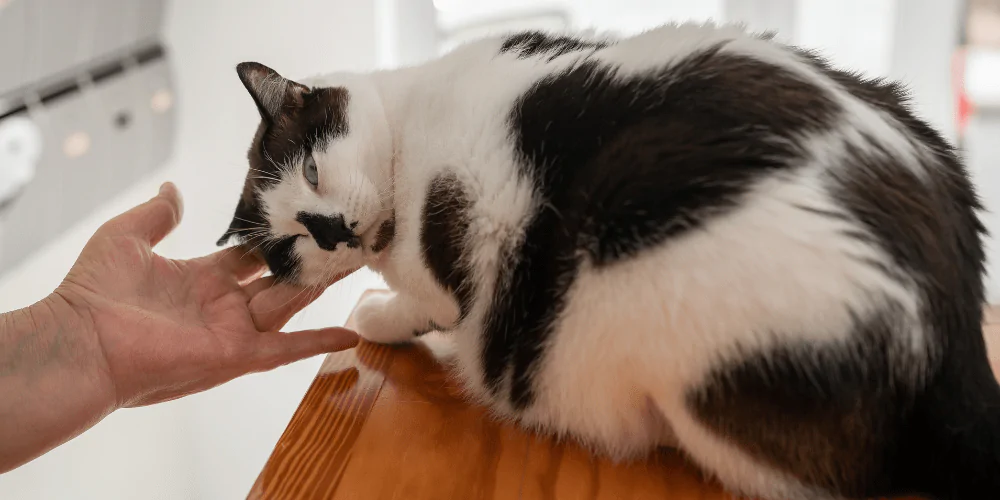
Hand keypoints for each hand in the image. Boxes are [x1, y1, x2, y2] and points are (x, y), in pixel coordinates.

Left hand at [53, 182, 358, 407]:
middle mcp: (223, 306)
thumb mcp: (125, 237)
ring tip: (355, 262)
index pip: (249, 257)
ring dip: (321, 285)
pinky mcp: (237, 355)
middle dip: (309, 259)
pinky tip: (351, 335)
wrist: (81, 343)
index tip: (302, 219)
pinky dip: (319, 342)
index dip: (274, 239)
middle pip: (278, 279)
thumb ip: (157, 215)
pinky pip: (287, 349)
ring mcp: (233, 331)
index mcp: (199, 280)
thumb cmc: (93, 293)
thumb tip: (172, 189)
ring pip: (289, 303)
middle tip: (344, 238)